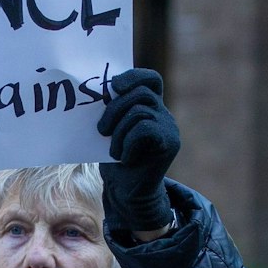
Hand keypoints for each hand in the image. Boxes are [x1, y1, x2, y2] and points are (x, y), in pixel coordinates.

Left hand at [96, 68, 178, 232]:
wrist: (127, 191)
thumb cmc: (115, 158)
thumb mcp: (111, 129)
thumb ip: (113, 109)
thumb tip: (96, 91)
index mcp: (150, 106)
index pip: (150, 79)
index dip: (133, 77)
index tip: (114, 87)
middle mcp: (163, 113)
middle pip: (141, 93)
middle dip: (114, 109)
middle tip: (101, 130)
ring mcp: (169, 128)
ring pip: (139, 112)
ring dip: (119, 132)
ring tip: (113, 150)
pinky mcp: (170, 144)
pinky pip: (145, 130)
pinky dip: (128, 143)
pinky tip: (124, 158)